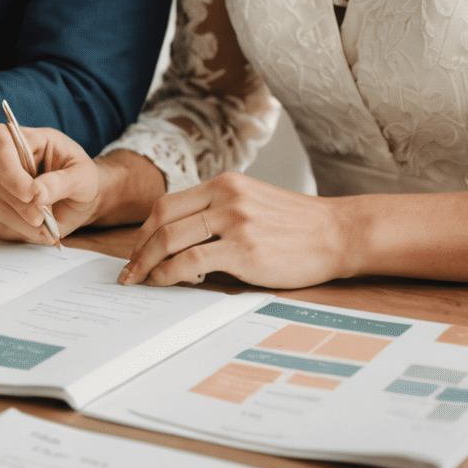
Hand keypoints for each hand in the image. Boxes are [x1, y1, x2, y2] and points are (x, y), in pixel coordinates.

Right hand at [0, 125, 102, 243]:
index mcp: (22, 136)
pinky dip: (11, 230)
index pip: (0, 144)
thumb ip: (61, 182)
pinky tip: (31, 230)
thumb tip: (37, 193)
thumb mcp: (82, 176)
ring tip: (43, 227)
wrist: (74, 198)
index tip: (33, 196)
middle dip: (15, 203)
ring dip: (16, 221)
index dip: (11, 172)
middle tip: (41, 219)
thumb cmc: (77, 178)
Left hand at [118, 173, 349, 288]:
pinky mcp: (244, 250)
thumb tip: (179, 244)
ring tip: (139, 281)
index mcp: (224, 183)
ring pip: (170, 239)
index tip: (136, 249)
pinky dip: (169, 274)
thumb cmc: (298, 225)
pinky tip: (165, 283)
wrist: (338, 233)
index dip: (145, 229)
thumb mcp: (253, 203)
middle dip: (138, 248)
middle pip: (161, 219)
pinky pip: (192, 263)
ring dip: (147, 263)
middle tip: (129, 271)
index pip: (168, 203)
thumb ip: (219, 213)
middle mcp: (226, 197)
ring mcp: (234, 221)